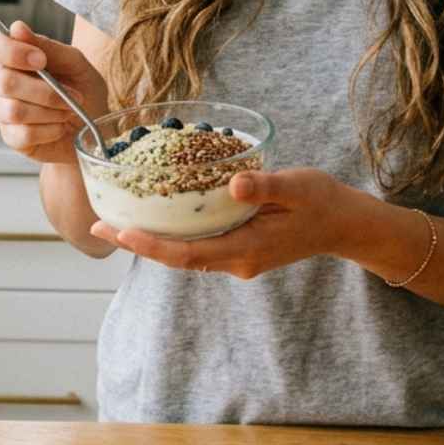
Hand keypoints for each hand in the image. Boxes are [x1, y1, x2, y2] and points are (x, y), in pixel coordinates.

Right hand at [0, 20, 109, 164]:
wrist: (94, 124)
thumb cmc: (82, 88)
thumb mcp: (75, 63)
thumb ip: (47, 46)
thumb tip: (17, 27)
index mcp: (14, 59)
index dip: (10, 52)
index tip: (40, 60)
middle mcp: (2, 84)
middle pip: (3, 82)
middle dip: (45, 91)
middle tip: (73, 95)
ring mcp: (3, 112)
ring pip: (14, 111)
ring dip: (51, 111)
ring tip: (69, 111)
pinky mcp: (12, 138)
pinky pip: (24, 134)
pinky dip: (50, 130)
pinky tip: (59, 127)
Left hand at [89, 168, 363, 278]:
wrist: (345, 224)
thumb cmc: (322, 201)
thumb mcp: (297, 186)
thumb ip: (265, 185)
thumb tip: (232, 183)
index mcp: (246, 249)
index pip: (188, 254)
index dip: (152, 245)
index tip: (121, 231)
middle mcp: (236, 261)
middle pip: (177, 258)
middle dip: (138, 243)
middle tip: (98, 223)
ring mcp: (237, 258)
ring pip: (184, 254)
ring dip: (151, 240)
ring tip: (114, 219)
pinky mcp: (238, 248)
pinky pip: (197, 246)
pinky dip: (171, 234)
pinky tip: (155, 215)